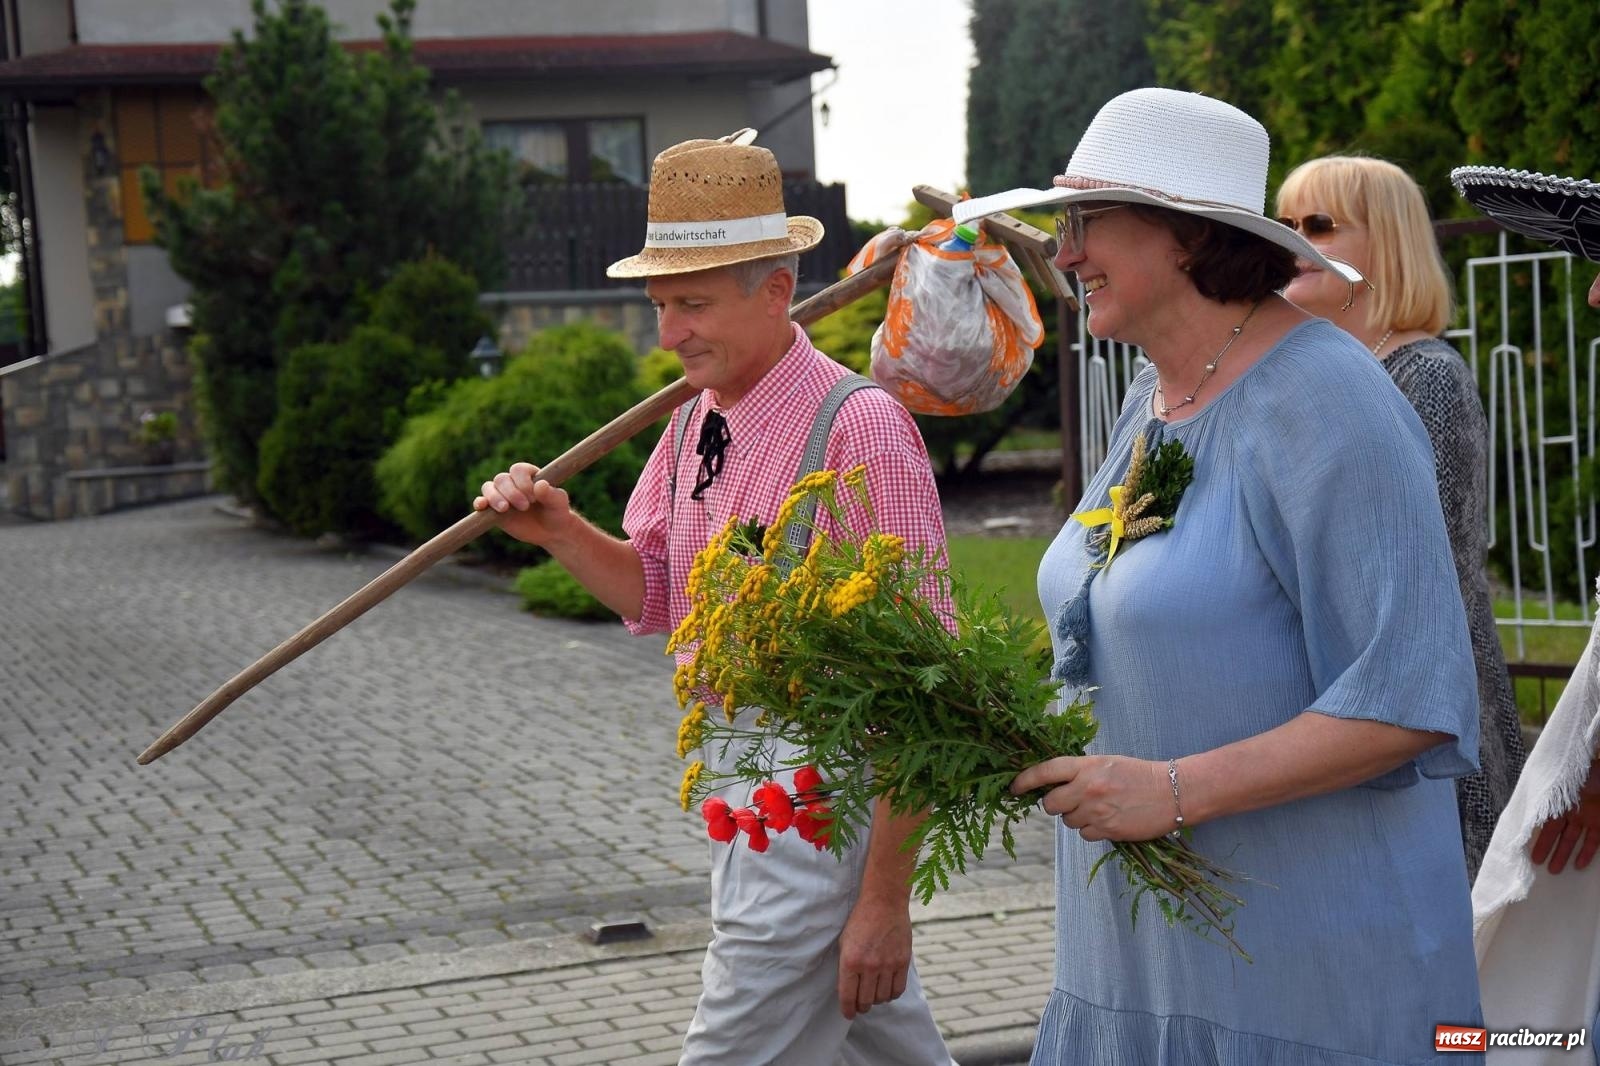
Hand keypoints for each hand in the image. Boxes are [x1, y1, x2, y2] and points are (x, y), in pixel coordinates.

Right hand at [473, 462, 574, 545]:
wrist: (552, 531)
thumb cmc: (557, 513)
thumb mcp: (559, 504)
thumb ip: (551, 494)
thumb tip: (540, 484)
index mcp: (529, 475)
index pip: (518, 470)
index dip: (522, 482)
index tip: (534, 497)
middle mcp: (513, 482)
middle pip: (502, 479)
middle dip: (511, 492)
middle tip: (525, 507)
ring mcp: (502, 495)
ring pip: (489, 488)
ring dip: (494, 497)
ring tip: (504, 509)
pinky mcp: (494, 510)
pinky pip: (482, 502)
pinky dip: (480, 503)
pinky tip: (482, 507)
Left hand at [836, 895, 910, 1019]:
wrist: (884, 902)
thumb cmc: (860, 921)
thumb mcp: (844, 942)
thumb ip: (845, 967)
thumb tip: (847, 990)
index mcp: (850, 961)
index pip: (848, 997)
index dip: (847, 1010)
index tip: (848, 1014)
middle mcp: (869, 966)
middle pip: (866, 1001)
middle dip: (861, 1006)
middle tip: (860, 1004)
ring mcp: (887, 965)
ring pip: (882, 998)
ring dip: (876, 1000)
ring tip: (873, 993)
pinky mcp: (903, 962)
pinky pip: (898, 990)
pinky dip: (891, 994)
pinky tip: (886, 989)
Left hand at [1011, 755, 1173, 841]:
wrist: (1173, 792)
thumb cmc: (1139, 775)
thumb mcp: (1107, 764)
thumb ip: (1081, 772)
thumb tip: (1055, 785)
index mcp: (1087, 765)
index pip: (1046, 771)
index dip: (1025, 780)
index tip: (1013, 788)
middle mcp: (1088, 787)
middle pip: (1051, 803)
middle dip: (1056, 804)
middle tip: (1072, 801)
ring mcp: (1097, 810)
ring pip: (1068, 821)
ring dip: (1078, 818)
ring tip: (1101, 808)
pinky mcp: (1108, 830)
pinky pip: (1085, 835)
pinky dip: (1092, 830)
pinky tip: (1110, 820)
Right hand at [1531, 758, 1599, 873]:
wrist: (1594, 773)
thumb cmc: (1573, 776)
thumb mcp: (1554, 790)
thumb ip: (1543, 805)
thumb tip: (1527, 821)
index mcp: (1556, 805)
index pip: (1545, 827)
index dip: (1540, 842)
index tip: (1530, 857)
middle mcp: (1568, 812)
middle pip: (1557, 835)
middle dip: (1549, 850)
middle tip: (1539, 866)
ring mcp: (1585, 817)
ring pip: (1572, 839)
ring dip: (1564, 854)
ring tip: (1554, 870)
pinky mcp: (1599, 822)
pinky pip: (1593, 840)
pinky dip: (1587, 853)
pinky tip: (1579, 866)